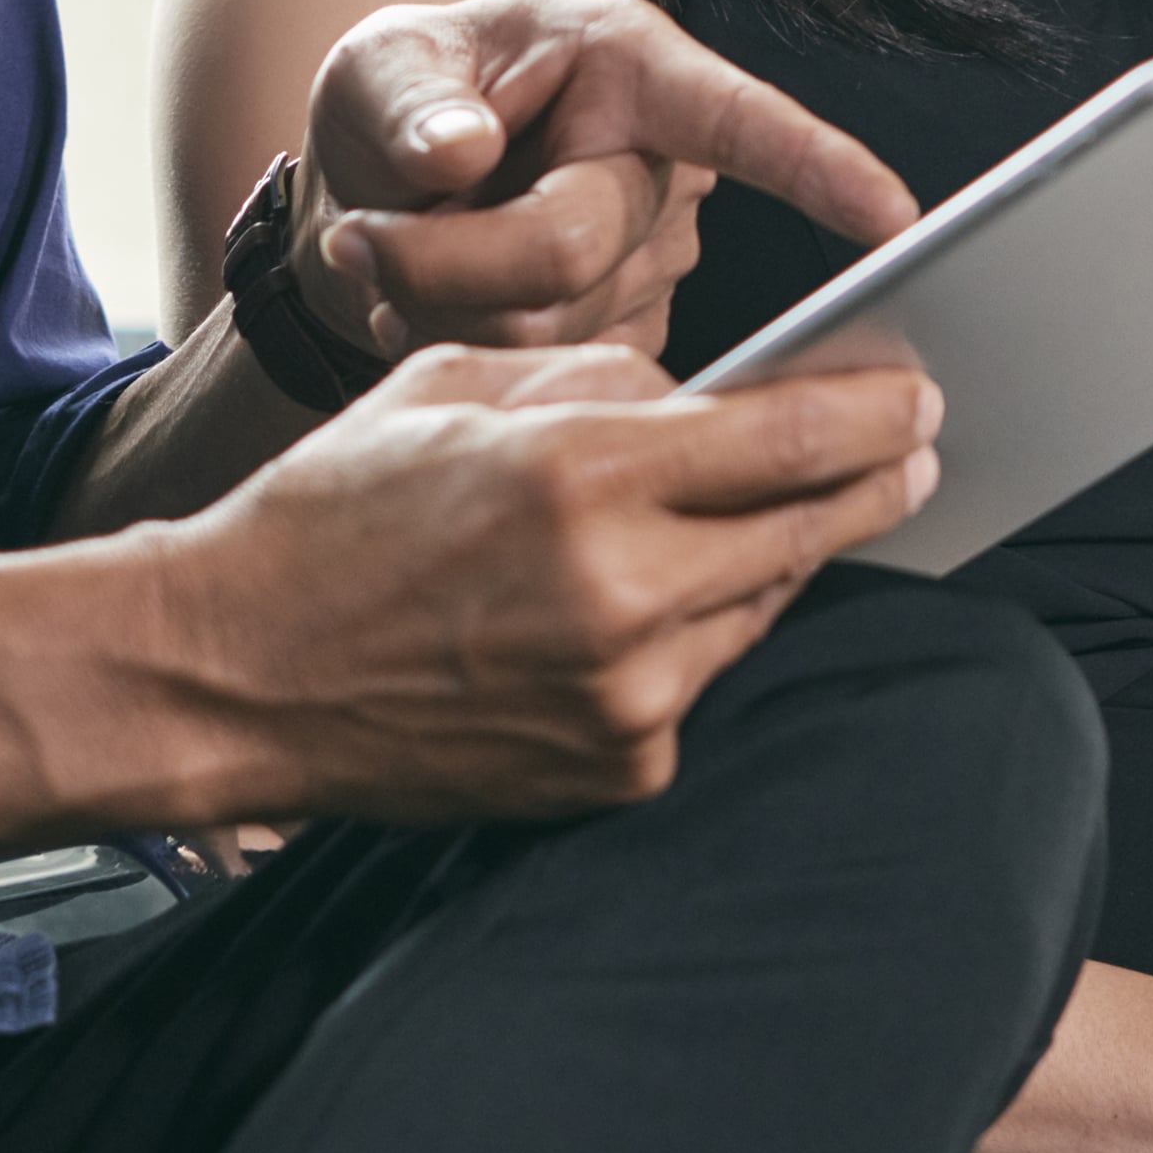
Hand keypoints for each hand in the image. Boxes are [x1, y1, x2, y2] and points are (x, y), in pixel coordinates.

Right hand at [152, 339, 943, 819]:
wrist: (233, 673)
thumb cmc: (332, 514)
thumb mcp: (457, 388)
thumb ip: (599, 384)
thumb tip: (708, 393)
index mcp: (578, 475)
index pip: (789, 437)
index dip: (876, 411)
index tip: (919, 392)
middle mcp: (619, 591)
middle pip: (808, 527)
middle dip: (874, 481)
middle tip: (912, 449)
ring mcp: (625, 694)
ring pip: (761, 603)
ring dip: (777, 554)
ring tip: (783, 512)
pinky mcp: (616, 767)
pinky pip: (697, 678)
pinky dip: (692, 634)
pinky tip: (655, 603)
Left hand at [288, 0, 916, 361]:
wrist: (378, 195)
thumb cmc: (401, 102)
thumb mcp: (381, 66)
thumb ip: (411, 99)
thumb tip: (460, 147)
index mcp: (633, 71)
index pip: (737, 121)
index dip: (816, 168)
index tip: (895, 219)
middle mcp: (666, 170)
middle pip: (573, 255)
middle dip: (443, 258)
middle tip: (362, 237)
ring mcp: (655, 265)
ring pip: (551, 331)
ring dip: (441, 305)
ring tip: (398, 256)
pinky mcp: (627, 339)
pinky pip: (545, 378)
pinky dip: (462, 347)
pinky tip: (434, 306)